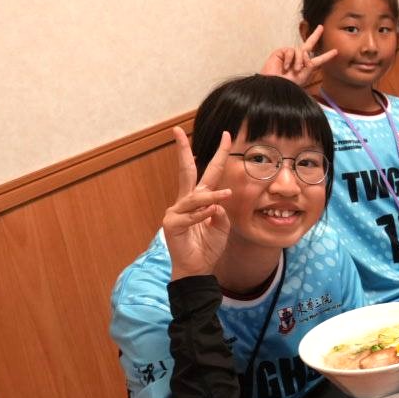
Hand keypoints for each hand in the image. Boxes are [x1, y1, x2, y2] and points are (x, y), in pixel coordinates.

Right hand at [163, 126, 233, 279]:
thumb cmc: (208, 245)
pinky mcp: (171, 224)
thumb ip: (221, 211)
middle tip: (177, 130)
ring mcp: (176, 211)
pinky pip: (190, 215)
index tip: (226, 135)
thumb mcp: (222, 225)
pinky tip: (208, 217)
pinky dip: (201, 215)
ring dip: (211, 195)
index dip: (218, 154)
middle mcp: (186, 201)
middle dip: (181, 149)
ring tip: (226, 194)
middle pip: (185, 170)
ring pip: (195, 197)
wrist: (198, 267)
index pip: (208, 172)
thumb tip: (216, 202)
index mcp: (200, 199)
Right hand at [259, 26, 335, 85]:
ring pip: (300, 50)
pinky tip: (286, 67)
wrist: (274, 86)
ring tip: (295, 69)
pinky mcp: (281, 52)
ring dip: (299, 60)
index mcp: (306, 67)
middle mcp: (299, 59)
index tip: (336, 51)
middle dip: (315, 35)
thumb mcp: (303, 76)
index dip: (327, 56)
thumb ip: (309, 64)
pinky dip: (290, 59)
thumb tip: (306, 53)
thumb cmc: (288, 84)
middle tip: (321, 27)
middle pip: (308, 44)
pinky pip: (290, 51)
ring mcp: (290, 55)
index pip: (318, 60)